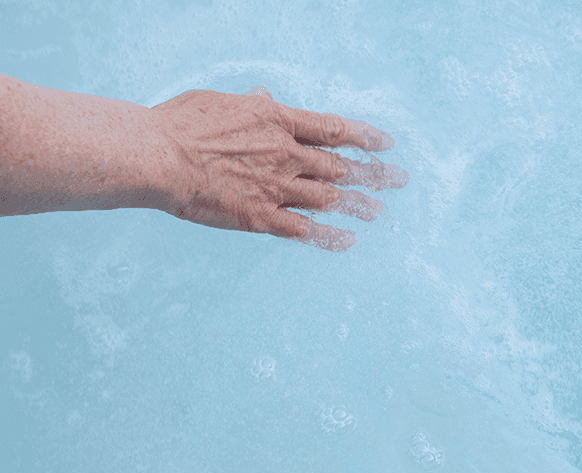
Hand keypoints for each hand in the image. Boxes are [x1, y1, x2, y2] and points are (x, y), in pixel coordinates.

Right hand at [150, 86, 407, 251]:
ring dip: (358, 205)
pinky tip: (347, 241)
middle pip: (340, 166)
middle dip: (372, 174)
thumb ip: (249, 103)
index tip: (385, 144)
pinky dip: (327, 236)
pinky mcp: (260, 216)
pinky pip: (303, 229)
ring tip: (378, 211)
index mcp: (277, 120)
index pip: (333, 129)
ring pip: (329, 197)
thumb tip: (265, 96)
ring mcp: (276, 186)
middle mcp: (285, 153)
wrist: (158, 156)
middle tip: (397, 180)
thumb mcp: (219, 102)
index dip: (364, 137)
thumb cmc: (180, 123)